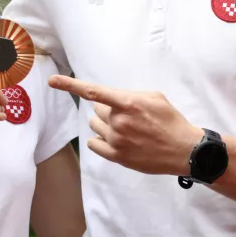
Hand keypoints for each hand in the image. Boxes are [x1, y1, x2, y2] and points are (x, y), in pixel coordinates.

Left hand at [49, 75, 202, 175]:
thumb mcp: (154, 97)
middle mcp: (119, 121)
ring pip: (94, 126)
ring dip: (105, 124)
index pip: (93, 92)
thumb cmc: (170, 120)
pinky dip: (101, 139)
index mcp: (128, 103)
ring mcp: (116, 140)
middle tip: (128, 116)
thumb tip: (112, 97)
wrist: (182, 150)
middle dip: (108, 110)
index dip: (70, 85)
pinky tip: (117, 140)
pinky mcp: (116, 156)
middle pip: (97, 110)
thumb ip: (129, 95)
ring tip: (126, 129)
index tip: (53, 80)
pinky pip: (94, 143)